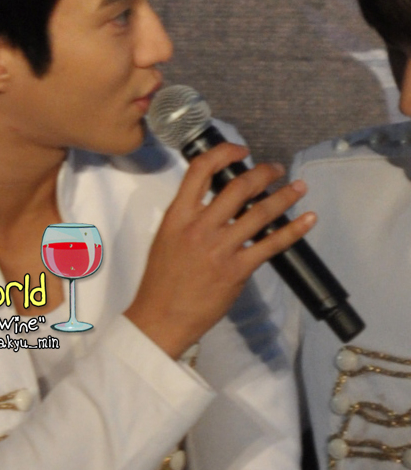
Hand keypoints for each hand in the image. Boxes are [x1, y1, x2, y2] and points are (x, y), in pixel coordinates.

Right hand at [124, 143, 314, 358]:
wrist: (161, 317)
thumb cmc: (161, 281)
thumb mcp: (166, 238)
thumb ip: (189, 217)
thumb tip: (216, 204)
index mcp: (178, 216)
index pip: (200, 170)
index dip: (224, 154)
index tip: (240, 152)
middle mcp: (200, 227)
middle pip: (238, 187)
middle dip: (263, 173)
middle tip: (276, 170)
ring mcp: (220, 248)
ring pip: (260, 212)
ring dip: (284, 196)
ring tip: (298, 188)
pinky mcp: (237, 269)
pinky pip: (271, 244)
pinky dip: (293, 230)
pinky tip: (308, 220)